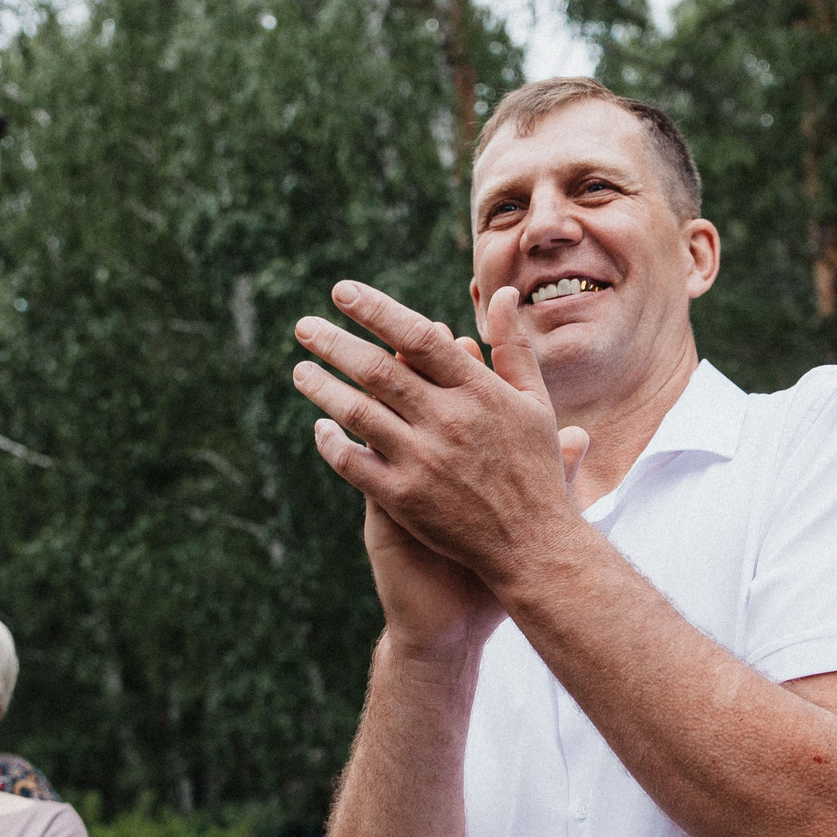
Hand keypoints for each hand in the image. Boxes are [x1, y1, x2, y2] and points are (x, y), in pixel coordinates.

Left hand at [295, 281, 589, 609]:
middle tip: (304, 326)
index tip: (342, 291)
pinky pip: (352, 462)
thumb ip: (512, 347)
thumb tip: (503, 294)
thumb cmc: (534, 469)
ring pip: (357, 412)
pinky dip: (331, 442)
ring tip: (300, 370)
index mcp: (479, 391)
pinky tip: (320, 427)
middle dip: (334, 343)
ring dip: (322, 387)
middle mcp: (448, 421)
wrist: (533, 545)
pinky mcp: (404, 499)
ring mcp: (423, 460)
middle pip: (377, 370)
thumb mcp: (535, 403)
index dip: (376, 310)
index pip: (418, 337)